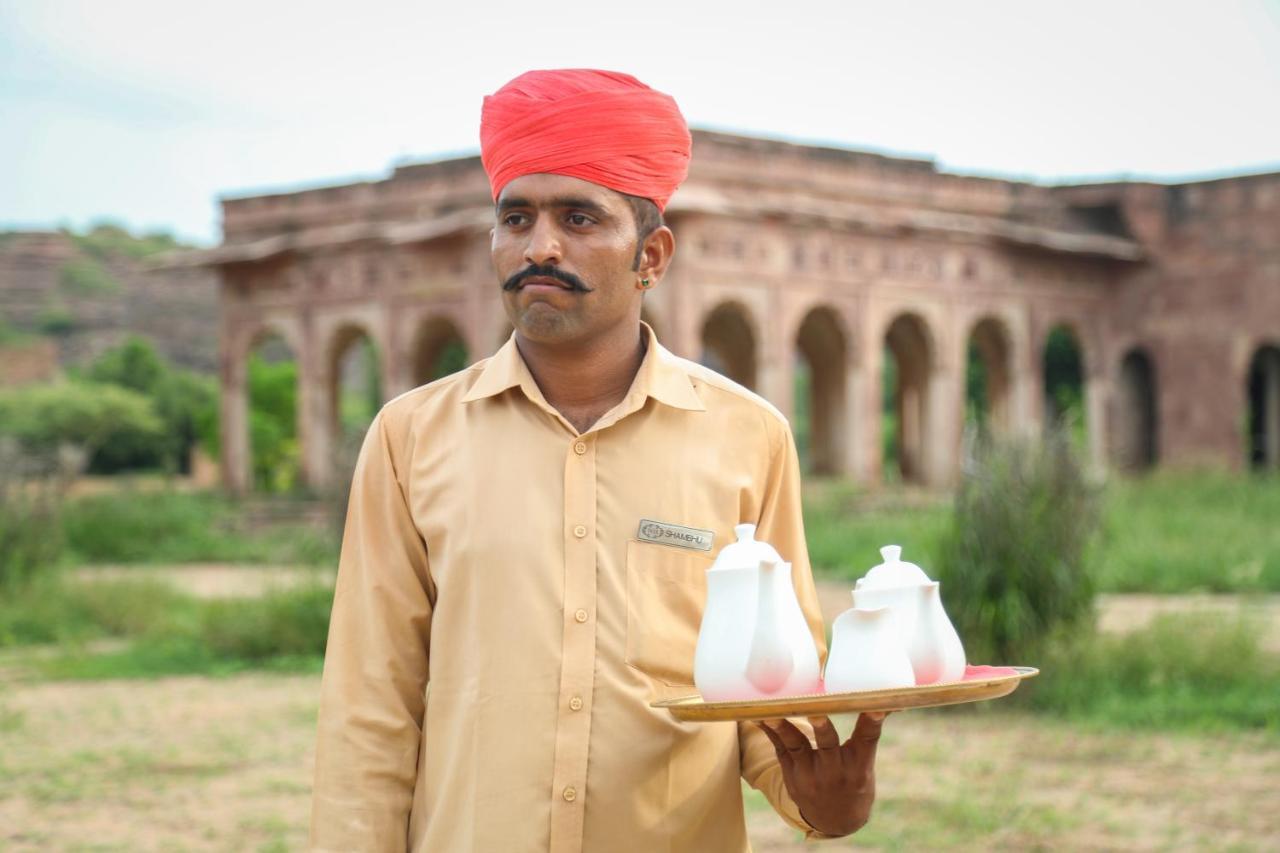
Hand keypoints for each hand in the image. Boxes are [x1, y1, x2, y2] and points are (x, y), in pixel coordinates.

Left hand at [756, 712, 885, 836]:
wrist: (836, 820)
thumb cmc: (854, 782)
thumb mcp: (865, 765)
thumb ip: (865, 735)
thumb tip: (879, 701)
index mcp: (859, 765)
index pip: (867, 739)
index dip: (872, 722)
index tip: (877, 707)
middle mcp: (835, 771)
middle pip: (828, 744)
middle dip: (821, 727)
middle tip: (815, 711)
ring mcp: (811, 775)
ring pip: (797, 746)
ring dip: (783, 728)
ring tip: (770, 712)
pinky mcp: (792, 775)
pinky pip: (780, 749)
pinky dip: (770, 731)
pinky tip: (758, 716)